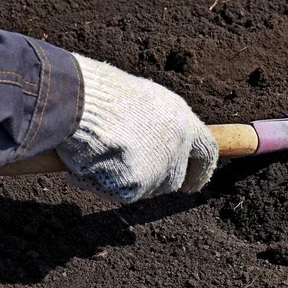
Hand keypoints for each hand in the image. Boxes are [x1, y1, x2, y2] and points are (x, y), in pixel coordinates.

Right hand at [56, 53, 218, 202]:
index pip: (207, 152)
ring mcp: (158, 168)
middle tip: (135, 174)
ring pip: (148, 188)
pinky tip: (87, 163)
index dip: (202, 171)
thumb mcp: (145, 100)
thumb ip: (160, 124)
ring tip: (103, 154)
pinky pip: (120, 193)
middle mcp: (177, 146)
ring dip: (130, 180)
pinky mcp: (135, 185)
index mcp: (183, 120)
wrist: (79, 101)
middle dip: (158, 180)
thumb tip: (158, 142)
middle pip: (175, 178)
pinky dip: (104, 184)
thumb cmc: (105, 93)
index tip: (195, 184)